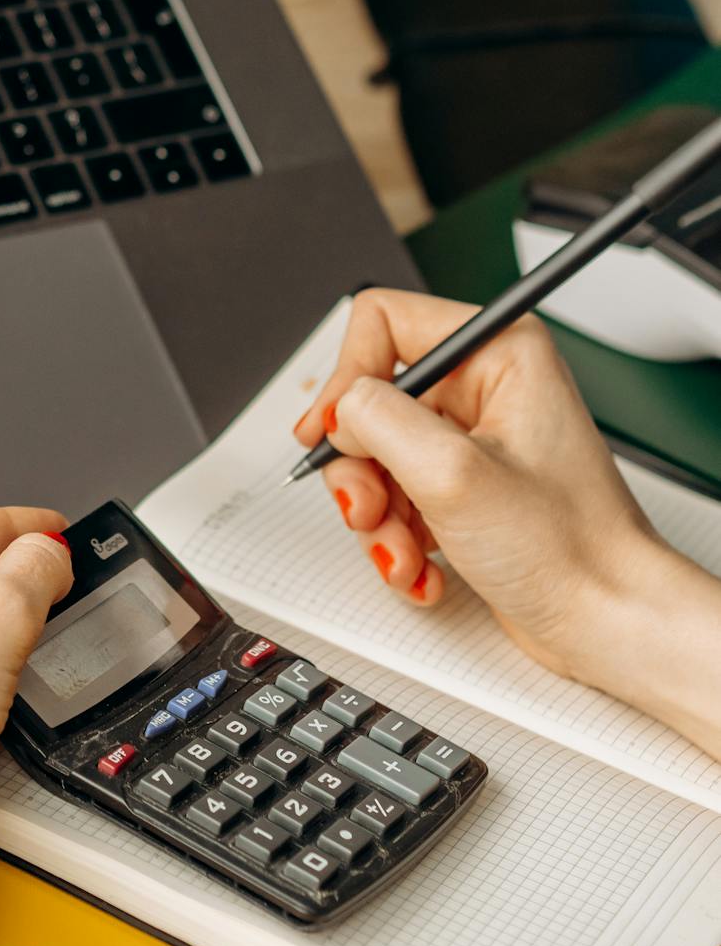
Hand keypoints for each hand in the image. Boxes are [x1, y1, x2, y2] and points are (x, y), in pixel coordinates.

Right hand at [292, 292, 720, 754]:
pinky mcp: (463, 488)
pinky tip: (421, 567)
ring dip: (378, 516)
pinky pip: (396, 497)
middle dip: (362, 467)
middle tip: (369, 508)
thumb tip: (339, 409)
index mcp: (500, 351)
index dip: (349, 378)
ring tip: (403, 554)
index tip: (336, 433)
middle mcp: (487, 387)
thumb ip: (378, 421)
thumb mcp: (454, 474)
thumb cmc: (571, 549)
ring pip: (376, 456)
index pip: (383, 322)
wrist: (609, 623)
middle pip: (371, 399)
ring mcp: (473, 441)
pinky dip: (397, 539)